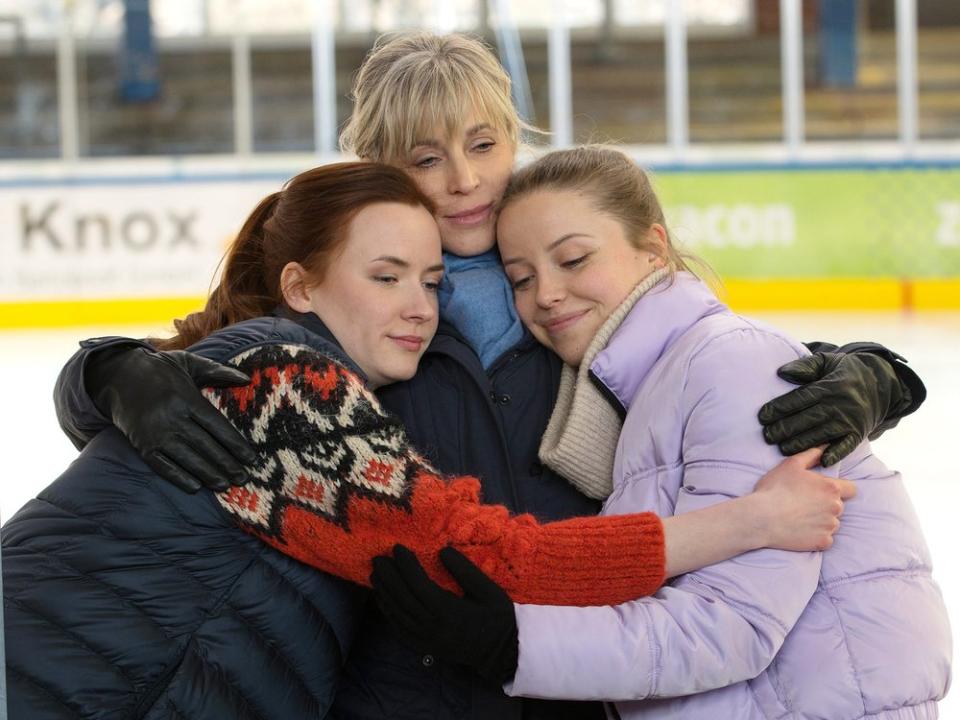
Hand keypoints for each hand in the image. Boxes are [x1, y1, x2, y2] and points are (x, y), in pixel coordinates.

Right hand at [87, 346, 256, 492]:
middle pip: (206, 446)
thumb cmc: (161, 369)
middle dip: (227, 464)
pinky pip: (162, 465)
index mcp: (187, 398)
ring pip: (187, 458)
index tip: (253, 459)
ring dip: (208, 474)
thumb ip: (219, 371)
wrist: (117, 375)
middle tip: (244, 478)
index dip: (236, 445)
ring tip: (225, 485)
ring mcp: (155, 433)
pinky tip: (195, 487)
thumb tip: (247, 378)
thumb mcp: (190, 363)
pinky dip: (178, 477)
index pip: (218, 426)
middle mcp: (172, 417)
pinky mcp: (141, 445)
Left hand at [371, 545, 518, 684]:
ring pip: (398, 615)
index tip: (397, 548)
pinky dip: (389, 615)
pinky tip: (383, 602)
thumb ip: (464, 570)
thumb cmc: (498, 616)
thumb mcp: (487, 589)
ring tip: (375, 575)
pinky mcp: (426, 647)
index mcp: (448, 610)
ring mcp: (427, 639)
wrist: (504, 651)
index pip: (418, 584)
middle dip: (388, 577)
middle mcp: (432, 626)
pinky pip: (400, 631)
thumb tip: (442, 551)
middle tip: (377, 558)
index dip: (405, 565)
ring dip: (384, 594)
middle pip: (403, 599)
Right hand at [752, 447, 855, 551]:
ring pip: (832, 523)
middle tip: (803, 504)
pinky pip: (825, 539)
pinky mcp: (823, 542)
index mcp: (831, 488)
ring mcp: (830, 526)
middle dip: (825, 505)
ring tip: (799, 518)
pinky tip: (800, 531)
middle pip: (838, 506)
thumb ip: (812, 454)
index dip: (839, 489)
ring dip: (820, 521)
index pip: (851, 488)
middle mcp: (836, 507)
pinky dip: (816, 536)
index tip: (822, 491)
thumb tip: (825, 447)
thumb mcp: (791, 464)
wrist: (761, 518)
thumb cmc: (774, 489)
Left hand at [759, 351, 905, 466]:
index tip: (763, 416)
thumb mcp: (826, 362)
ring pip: (822, 434)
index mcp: (829, 386)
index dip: (780, 408)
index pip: (800, 398)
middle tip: (767, 436)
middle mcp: (839, 404)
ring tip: (782, 448)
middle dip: (785, 428)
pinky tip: (822, 461)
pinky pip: (846, 445)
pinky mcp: (858, 433)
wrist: (880, 382)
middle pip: (808, 419)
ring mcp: (849, 420)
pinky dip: (835, 453)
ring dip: (801, 443)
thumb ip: (804, 366)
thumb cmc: (844, 372)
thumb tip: (781, 372)